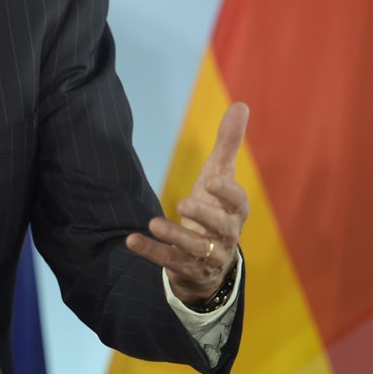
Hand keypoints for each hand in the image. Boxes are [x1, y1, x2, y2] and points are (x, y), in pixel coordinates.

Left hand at [126, 101, 249, 306]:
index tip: (215, 181)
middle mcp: (225, 236)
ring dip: (175, 236)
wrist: (209, 261)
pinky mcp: (186, 268)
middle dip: (204, 216)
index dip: (229, 194)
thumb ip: (228, 144)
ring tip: (154, 223)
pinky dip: (151, 252)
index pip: (239, 204)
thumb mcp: (219, 176)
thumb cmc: (215, 209)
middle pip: (221, 228)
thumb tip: (241, 105)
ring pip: (196, 249)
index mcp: (235, 213)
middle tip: (183, 204)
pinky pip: (170, 262)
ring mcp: (207, 255)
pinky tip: (131, 240)